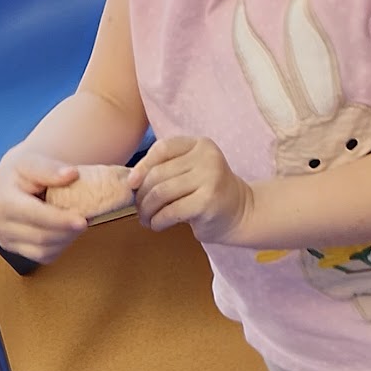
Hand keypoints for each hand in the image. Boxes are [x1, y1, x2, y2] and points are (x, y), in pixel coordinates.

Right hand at [0, 148, 92, 263]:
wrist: (13, 181)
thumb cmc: (23, 171)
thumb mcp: (33, 161)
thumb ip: (50, 168)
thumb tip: (71, 174)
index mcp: (3, 202)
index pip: (34, 216)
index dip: (60, 220)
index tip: (82, 220)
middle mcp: (0, 225)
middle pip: (41, 237)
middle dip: (68, 231)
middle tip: (88, 219)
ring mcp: (7, 240)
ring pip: (43, 251)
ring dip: (66, 239)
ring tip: (78, 223)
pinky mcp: (16, 250)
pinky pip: (44, 256)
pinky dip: (60, 246)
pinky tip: (67, 231)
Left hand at [131, 136, 254, 241]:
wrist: (239, 211)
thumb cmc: (205, 191)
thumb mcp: (189, 170)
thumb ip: (166, 167)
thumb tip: (131, 180)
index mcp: (199, 145)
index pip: (162, 148)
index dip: (142, 166)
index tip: (132, 184)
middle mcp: (207, 157)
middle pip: (157, 174)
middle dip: (141, 195)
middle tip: (139, 209)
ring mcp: (210, 178)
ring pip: (160, 193)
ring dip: (146, 210)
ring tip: (146, 219)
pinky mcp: (207, 201)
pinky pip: (170, 211)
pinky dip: (157, 221)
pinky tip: (157, 225)